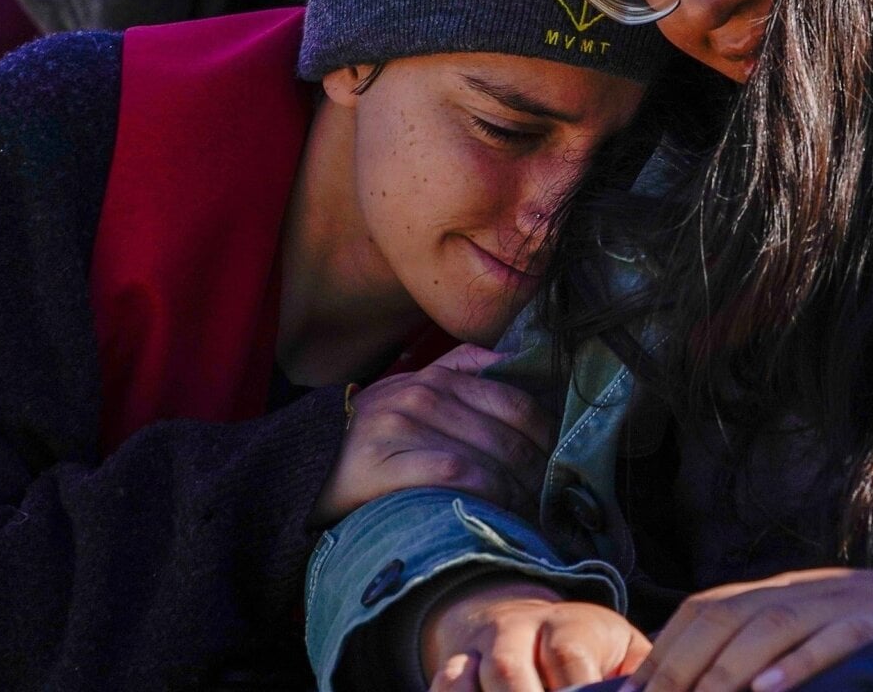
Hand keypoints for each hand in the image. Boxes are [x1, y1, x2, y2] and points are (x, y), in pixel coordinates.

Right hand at [311, 344, 553, 525]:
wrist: (309, 472)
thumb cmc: (377, 439)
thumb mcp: (415, 392)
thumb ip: (464, 369)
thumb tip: (519, 359)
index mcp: (436, 377)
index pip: (514, 401)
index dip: (547, 435)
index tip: (563, 462)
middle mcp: (419, 394)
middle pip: (507, 434)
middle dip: (539, 471)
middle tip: (555, 498)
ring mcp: (398, 427)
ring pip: (487, 457)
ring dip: (520, 492)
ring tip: (534, 512)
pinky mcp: (383, 463)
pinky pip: (456, 476)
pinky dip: (488, 496)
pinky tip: (500, 513)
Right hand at [423, 577, 650, 691]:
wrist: (523, 619)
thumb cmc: (588, 648)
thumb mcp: (623, 650)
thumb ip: (639, 672)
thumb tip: (663, 685)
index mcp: (570, 625)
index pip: (568, 657)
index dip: (574, 691)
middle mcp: (519, 630)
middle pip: (511, 669)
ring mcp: (481, 648)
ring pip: (466, 678)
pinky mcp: (454, 666)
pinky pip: (443, 685)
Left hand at [625, 547, 872, 691]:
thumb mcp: (840, 629)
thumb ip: (788, 646)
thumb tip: (733, 689)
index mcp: (795, 589)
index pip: (711, 605)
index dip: (669, 646)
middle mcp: (815, 588)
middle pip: (728, 614)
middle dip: (684, 663)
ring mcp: (853, 602)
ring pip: (773, 626)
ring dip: (727, 671)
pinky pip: (836, 641)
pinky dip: (799, 667)